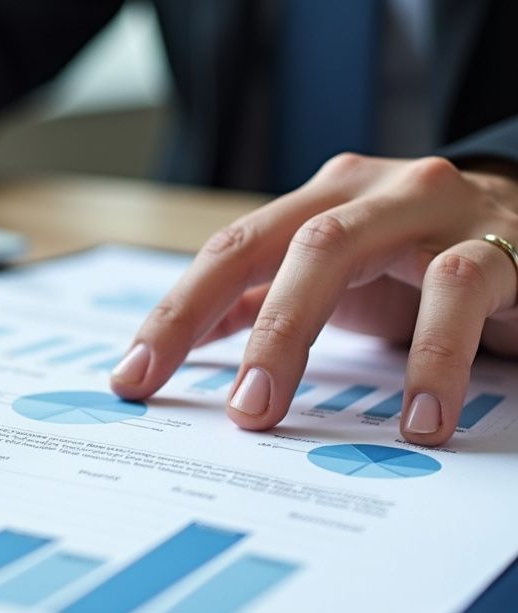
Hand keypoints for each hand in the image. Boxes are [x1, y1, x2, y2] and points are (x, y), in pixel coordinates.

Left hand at [110, 153, 517, 445]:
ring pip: (335, 249)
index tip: (132, 376)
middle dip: (223, 324)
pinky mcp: (496, 241)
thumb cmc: (422, 259)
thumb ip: (267, 297)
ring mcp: (425, 207)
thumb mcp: (339, 277)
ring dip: (293, 334)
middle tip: (213, 406)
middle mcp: (361, 193)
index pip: (229, 252)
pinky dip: (431, 358)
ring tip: (267, 413)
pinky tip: (418, 419)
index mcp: (316, 202)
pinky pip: (455, 291)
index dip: (174, 313)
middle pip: (272, 243)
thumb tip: (184, 338)